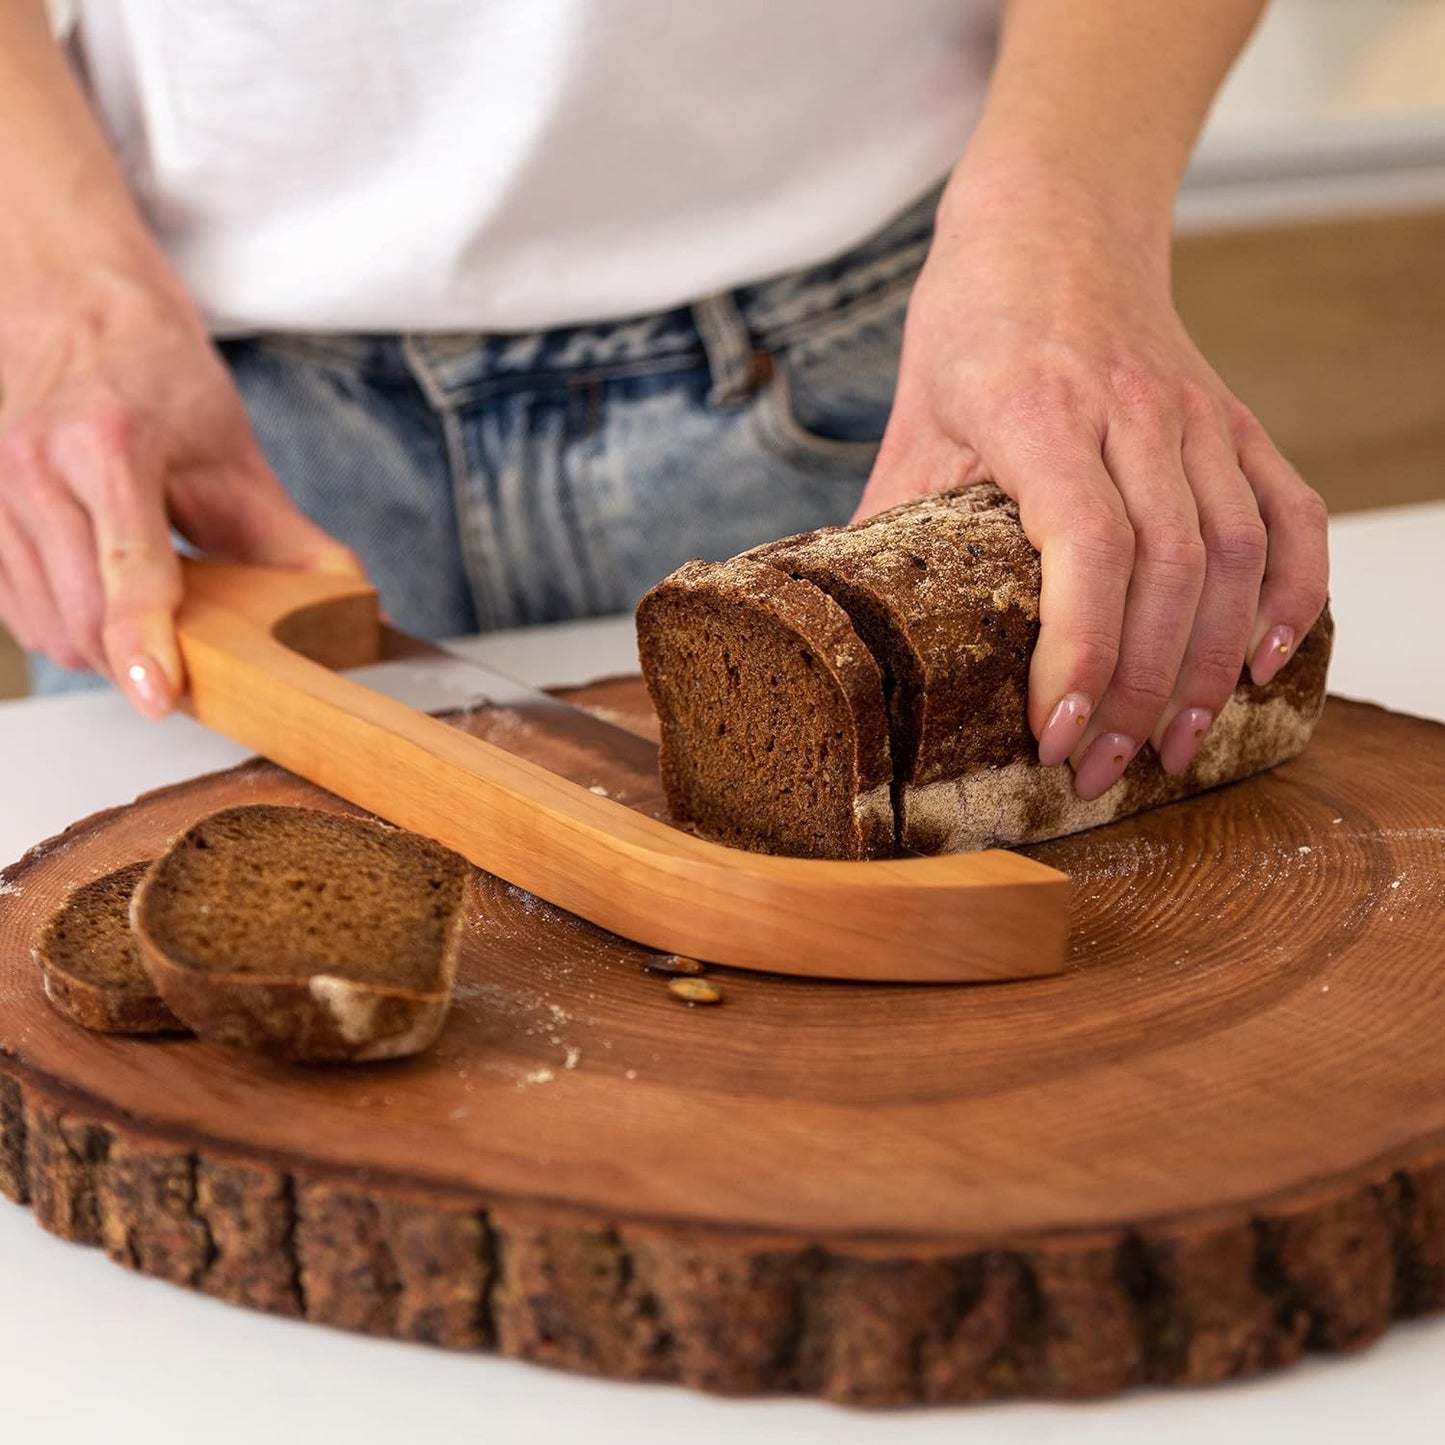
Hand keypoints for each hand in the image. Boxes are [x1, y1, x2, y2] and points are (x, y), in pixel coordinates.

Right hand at [0, 264, 362, 715]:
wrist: (78, 321)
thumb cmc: (160, 384)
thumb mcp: (237, 458)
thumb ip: (292, 541)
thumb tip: (358, 610)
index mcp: (112, 442)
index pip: (128, 563)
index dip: (144, 639)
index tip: (159, 694)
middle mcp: (37, 464)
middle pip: (85, 613)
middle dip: (140, 660)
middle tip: (191, 667)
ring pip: (49, 626)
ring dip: (103, 651)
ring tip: (148, 621)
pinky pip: (20, 617)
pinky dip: (66, 631)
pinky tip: (102, 602)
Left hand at [856, 172, 1328, 798]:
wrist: (1056, 217)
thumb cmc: (975, 318)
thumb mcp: (914, 415)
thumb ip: (893, 520)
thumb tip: (853, 627)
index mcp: (1036, 409)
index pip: (1087, 544)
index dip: (1083, 650)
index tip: (1058, 732)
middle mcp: (1131, 412)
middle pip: (1169, 570)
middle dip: (1143, 690)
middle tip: (1108, 771)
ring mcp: (1195, 415)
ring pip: (1235, 553)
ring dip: (1212, 664)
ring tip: (1178, 746)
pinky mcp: (1235, 423)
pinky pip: (1290, 512)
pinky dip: (1294, 592)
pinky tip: (1267, 662)